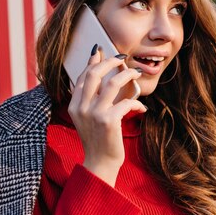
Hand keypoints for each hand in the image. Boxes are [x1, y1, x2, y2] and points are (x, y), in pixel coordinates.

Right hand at [67, 45, 145, 186]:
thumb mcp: (87, 117)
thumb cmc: (97, 139)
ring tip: (136, 73)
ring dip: (127, 75)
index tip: (101, 51)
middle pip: (95, 73)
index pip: (83, 76)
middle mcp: (81, 107)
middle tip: (122, 58)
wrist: (100, 163)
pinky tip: (141, 107)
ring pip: (113, 83)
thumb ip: (90, 98)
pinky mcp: (109, 121)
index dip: (93, 61)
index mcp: (74, 105)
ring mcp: (94, 114)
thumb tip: (101, 75)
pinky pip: (126, 102)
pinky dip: (136, 102)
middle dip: (110, 61)